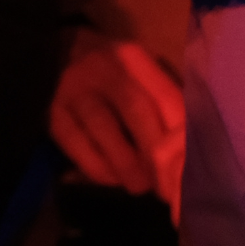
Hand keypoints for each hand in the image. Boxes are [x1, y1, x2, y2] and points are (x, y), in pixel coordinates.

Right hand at [48, 27, 185, 218]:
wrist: (54, 58)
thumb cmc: (114, 77)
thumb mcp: (143, 78)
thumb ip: (167, 105)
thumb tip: (193, 149)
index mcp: (136, 58)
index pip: (167, 97)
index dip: (181, 136)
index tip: (192, 169)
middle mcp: (103, 67)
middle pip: (136, 110)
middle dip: (156, 154)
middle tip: (167, 187)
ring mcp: (74, 88)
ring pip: (104, 127)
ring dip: (127, 164)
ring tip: (140, 186)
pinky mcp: (51, 112)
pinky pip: (77, 144)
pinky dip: (99, 167)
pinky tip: (113, 179)